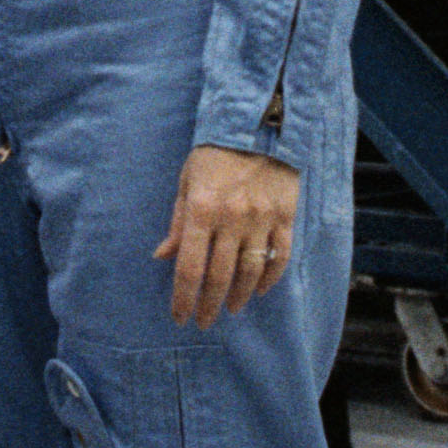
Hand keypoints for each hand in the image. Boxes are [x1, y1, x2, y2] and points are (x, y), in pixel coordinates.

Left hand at [155, 144, 300, 329]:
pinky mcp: (285, 216)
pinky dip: (270, 278)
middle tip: (204, 322)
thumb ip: (178, 222)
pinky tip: (260, 290)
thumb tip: (162, 256)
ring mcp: (262, 219)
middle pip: (219, 276)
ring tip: (230, 308)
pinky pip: (279, 256)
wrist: (259, 125)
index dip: (184, 298)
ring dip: (239, 296)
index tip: (180, 317)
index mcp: (202, 210)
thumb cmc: (215, 153)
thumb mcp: (187, 181)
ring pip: (251, 271)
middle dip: (209, 305)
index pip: (190, 267)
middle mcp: (232, 219)